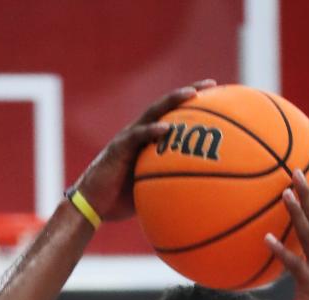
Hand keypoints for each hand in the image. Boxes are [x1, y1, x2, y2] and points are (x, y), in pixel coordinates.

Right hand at [75, 80, 216, 221]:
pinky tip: (166, 129)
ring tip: (192, 95)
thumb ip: (169, 185)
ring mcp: (128, 138)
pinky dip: (151, 131)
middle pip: (166, 106)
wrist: (92, 206)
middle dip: (189, 92)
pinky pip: (137, 137)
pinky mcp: (118, 149)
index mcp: (148, 141)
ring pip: (153, 113)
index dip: (192, 106)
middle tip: (211, 84)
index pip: (172, 116)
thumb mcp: (151, 192)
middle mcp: (140, 133)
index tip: (216, 97)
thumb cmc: (120, 202)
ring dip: (173, 101)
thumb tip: (196, 198)